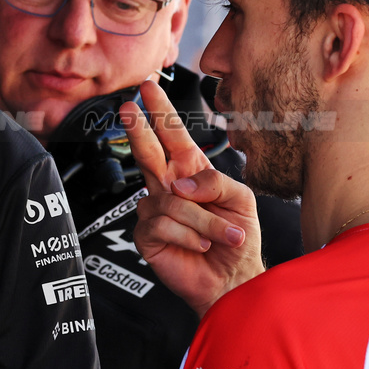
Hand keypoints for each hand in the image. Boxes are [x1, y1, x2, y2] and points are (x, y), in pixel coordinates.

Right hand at [120, 80, 263, 315]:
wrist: (232, 281)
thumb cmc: (238, 240)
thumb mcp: (242, 200)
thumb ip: (216, 182)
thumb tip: (180, 185)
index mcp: (192, 172)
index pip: (173, 135)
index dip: (161, 111)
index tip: (148, 88)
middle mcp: (170, 187)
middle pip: (148, 151)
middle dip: (138, 128)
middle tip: (126, 107)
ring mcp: (156, 210)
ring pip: (169, 200)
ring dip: (202, 221)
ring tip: (220, 238)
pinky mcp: (147, 235)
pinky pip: (161, 224)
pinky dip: (188, 236)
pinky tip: (199, 246)